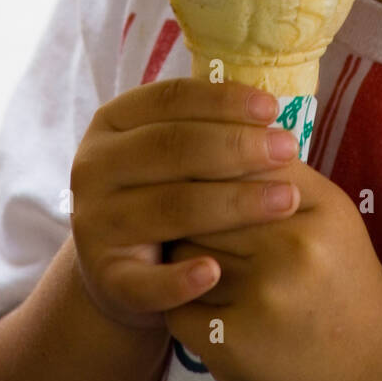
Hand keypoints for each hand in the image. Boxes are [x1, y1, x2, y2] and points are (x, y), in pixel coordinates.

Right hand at [69, 79, 301, 331]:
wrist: (123, 268)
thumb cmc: (167, 191)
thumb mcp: (174, 153)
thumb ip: (210, 128)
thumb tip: (271, 110)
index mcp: (111, 123)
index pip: (170, 99)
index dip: (223, 101)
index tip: (272, 108)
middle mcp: (93, 167)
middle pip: (172, 148)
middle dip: (237, 146)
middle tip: (288, 148)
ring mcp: (95, 223)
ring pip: (171, 207)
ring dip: (234, 203)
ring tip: (286, 199)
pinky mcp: (107, 277)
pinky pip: (146, 280)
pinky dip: (181, 279)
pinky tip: (217, 272)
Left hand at [164, 159, 381, 380]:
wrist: (374, 377)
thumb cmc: (345, 284)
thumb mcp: (330, 215)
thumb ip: (280, 173)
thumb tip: (221, 124)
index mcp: (317, 209)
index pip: (238, 162)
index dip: (210, 163)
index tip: (199, 168)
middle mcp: (292, 249)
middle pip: (202, 201)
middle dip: (188, 207)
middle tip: (186, 214)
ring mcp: (259, 299)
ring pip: (182, 248)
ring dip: (177, 251)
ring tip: (193, 256)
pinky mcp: (228, 343)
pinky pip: (175, 301)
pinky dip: (178, 299)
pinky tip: (199, 301)